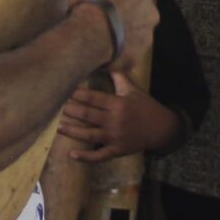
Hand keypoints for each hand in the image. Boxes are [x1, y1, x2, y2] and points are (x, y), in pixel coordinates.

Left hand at [59, 71, 183, 161]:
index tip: (66, 91)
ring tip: (59, 128)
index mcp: (118, 104)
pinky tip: (72, 155)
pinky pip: (99, 156)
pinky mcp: (116, 150)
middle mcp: (115, 120)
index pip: (94, 98)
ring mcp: (115, 137)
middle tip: (58, 108)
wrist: (162, 129)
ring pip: (89, 135)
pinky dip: (85, 157)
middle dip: (72, 111)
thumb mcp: (134, 90)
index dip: (79, 95)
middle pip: (88, 115)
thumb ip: (120, 77)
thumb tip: (108, 62)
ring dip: (73, 131)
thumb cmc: (145, 106)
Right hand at [73, 0, 158, 68]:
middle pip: (143, 10)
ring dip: (127, 33)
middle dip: (130, 13)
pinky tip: (107, 51)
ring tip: (108, 36)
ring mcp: (147, 35)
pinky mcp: (138, 56)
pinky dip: (121, 52)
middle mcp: (152, 11)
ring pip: (139, 32)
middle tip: (111, 16)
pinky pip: (130, 52)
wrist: (88, 35)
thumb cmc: (90, 3)